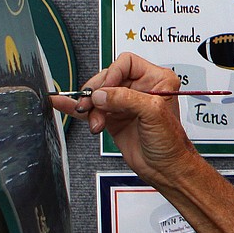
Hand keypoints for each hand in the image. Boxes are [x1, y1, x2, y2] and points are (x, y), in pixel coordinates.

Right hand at [50, 52, 198, 185]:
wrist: (166, 169)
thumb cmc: (171, 143)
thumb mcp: (153, 114)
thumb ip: (126, 99)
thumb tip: (101, 94)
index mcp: (156, 79)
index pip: (126, 63)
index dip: (113, 74)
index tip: (106, 91)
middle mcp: (140, 88)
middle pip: (108, 78)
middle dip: (97, 93)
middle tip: (92, 105)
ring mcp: (125, 104)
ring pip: (97, 95)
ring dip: (90, 107)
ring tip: (95, 122)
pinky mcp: (113, 118)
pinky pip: (91, 108)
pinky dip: (76, 107)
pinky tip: (62, 103)